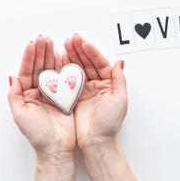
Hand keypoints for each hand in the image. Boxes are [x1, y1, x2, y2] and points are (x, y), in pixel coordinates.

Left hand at [8, 36, 75, 180]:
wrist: (56, 147)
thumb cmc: (38, 135)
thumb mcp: (20, 116)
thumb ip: (15, 96)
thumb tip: (11, 77)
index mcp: (27, 94)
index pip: (26, 71)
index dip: (29, 57)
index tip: (32, 44)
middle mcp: (39, 91)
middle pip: (39, 67)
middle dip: (41, 52)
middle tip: (44, 39)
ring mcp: (53, 92)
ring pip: (51, 70)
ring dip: (51, 56)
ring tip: (52, 43)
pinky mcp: (65, 95)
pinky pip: (64, 78)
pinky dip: (64, 66)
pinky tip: (63, 56)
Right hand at [63, 34, 126, 148]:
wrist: (96, 141)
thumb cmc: (109, 124)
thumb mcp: (119, 101)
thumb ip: (119, 80)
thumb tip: (120, 62)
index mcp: (108, 84)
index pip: (100, 63)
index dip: (92, 52)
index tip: (83, 43)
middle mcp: (97, 84)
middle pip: (88, 63)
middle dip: (80, 50)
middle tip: (71, 39)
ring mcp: (85, 89)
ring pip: (78, 68)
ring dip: (72, 56)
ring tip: (64, 45)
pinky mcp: (74, 96)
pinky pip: (69, 79)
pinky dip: (65, 69)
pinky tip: (60, 59)